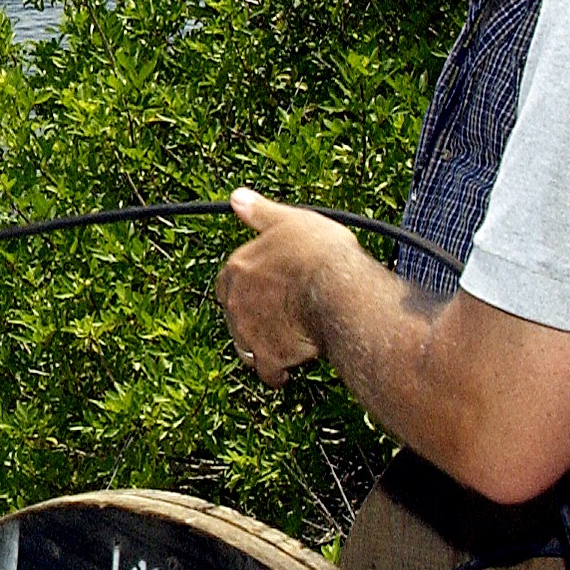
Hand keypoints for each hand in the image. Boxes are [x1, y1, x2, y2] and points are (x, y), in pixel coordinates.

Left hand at [216, 189, 357, 385]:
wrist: (340, 291)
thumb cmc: (319, 253)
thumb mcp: (288, 221)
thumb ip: (259, 213)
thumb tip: (236, 197)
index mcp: (237, 268)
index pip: (228, 282)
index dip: (247, 288)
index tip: (264, 291)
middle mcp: (236, 301)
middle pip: (237, 315)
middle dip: (255, 318)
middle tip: (281, 317)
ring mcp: (249, 331)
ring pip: (248, 344)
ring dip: (263, 345)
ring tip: (288, 343)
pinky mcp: (269, 357)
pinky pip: (267, 371)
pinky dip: (276, 372)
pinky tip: (290, 370)